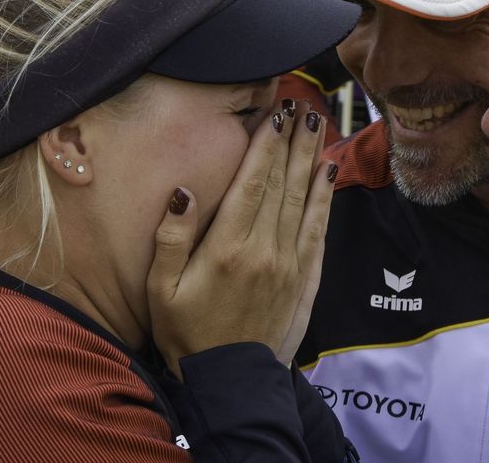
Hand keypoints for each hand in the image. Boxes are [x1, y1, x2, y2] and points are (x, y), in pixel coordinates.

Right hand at [147, 102, 336, 376]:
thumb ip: (171, 238)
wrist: (231, 383)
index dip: (265, 145)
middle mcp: (265, 250)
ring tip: (318, 126)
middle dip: (293, 141)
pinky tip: (327, 175)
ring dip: (311, 160)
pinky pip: (318, 230)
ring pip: (304, 200)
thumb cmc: (188, 335)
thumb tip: (183, 191)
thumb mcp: (161, 290)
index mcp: (227, 247)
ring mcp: (289, 265)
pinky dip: (324, 199)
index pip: (252, 182)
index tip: (274, 114)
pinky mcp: (304, 280)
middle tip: (301, 105)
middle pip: (283, 183)